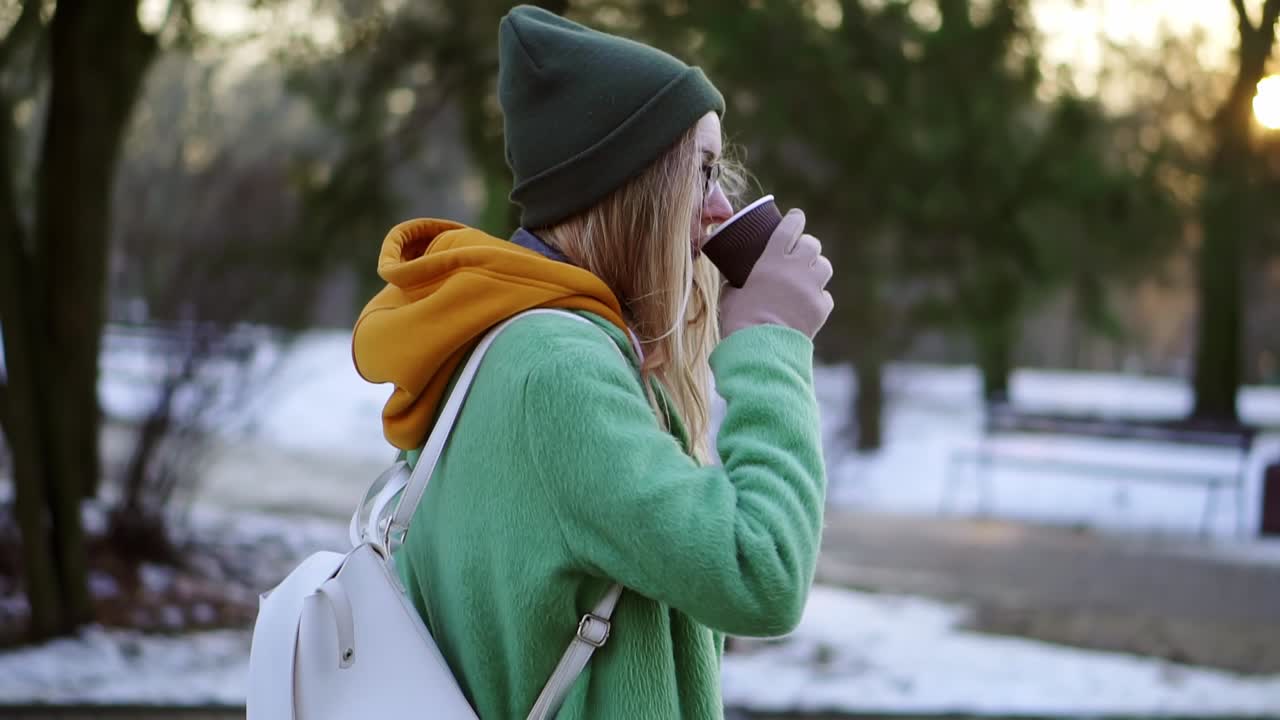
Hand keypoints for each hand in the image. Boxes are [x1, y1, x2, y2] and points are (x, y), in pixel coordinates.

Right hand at [719, 209, 833, 339]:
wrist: (762, 349)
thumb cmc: (740, 321)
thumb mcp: (731, 295)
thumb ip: (736, 282)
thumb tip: (733, 279)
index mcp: (771, 261)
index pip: (789, 229)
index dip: (795, 219)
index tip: (796, 217)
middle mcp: (796, 270)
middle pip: (812, 244)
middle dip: (807, 245)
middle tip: (799, 252)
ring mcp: (812, 288)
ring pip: (824, 266)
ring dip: (816, 268)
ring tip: (807, 277)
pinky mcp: (822, 308)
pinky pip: (825, 296)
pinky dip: (818, 297)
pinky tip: (807, 304)